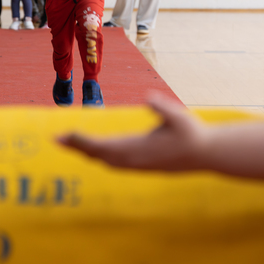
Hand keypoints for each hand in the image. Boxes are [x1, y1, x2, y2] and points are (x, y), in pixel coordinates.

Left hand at [58, 94, 207, 170]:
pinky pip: (115, 164)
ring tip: (70, 143)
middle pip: (98, 155)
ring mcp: (138, 166)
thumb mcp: (179, 116)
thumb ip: (163, 107)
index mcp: (138, 149)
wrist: (206, 154)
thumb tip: (148, 97)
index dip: (81, 141)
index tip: (64, 135)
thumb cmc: (192, 133)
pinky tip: (96, 152)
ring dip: (87, 152)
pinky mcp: (142, 166)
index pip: (102, 146)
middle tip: (56, 138)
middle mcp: (134, 160)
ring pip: (105, 161)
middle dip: (77, 146)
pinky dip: (100, 157)